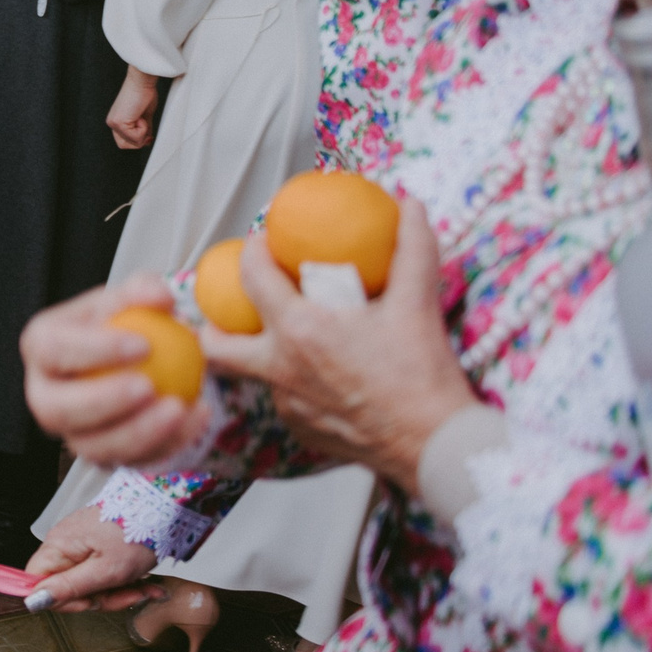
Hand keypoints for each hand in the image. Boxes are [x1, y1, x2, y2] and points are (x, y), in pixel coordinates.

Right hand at [22, 278, 207, 466]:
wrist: (132, 360)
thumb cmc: (123, 324)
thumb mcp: (131, 298)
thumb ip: (144, 291)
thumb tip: (160, 298)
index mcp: (41, 347)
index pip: (53, 350)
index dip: (93, 351)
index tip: (143, 345)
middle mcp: (44, 394)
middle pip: (57, 409)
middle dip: (102, 402)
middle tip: (149, 387)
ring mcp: (70, 430)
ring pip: (92, 446)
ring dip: (139, 432)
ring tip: (181, 407)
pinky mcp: (101, 455)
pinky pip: (129, 461)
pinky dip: (167, 444)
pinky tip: (197, 418)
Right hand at [27, 505, 163, 610]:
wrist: (160, 507)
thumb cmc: (135, 534)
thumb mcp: (105, 571)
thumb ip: (69, 588)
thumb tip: (33, 600)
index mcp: (59, 547)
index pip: (37, 583)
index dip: (61, 599)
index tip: (90, 602)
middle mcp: (64, 542)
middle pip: (68, 586)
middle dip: (102, 597)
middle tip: (127, 594)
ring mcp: (81, 542)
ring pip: (89, 582)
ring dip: (119, 591)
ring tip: (144, 588)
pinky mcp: (96, 543)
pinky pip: (101, 570)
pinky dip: (122, 579)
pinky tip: (143, 582)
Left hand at [106, 67, 158, 150]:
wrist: (141, 81)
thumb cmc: (144, 93)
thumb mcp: (144, 116)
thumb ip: (142, 130)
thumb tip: (146, 140)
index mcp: (116, 121)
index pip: (123, 142)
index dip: (137, 142)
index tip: (148, 136)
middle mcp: (112, 123)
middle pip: (124, 145)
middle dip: (139, 140)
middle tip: (147, 126)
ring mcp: (114, 123)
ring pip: (131, 143)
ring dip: (142, 133)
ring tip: (142, 117)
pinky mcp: (118, 122)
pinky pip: (135, 137)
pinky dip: (143, 129)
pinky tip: (140, 115)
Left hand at [203, 203, 477, 492]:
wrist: (437, 446)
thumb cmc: (424, 376)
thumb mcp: (419, 303)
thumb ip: (412, 248)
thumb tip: (409, 204)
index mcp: (299, 330)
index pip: (252, 277)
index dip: (252, 251)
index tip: (261, 241)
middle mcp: (281, 369)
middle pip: (217, 343)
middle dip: (214, 319)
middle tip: (232, 302)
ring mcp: (287, 404)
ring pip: (252, 374)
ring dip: (257, 352)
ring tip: (275, 335)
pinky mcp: (300, 430)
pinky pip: (282, 400)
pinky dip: (290, 382)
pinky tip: (317, 373)